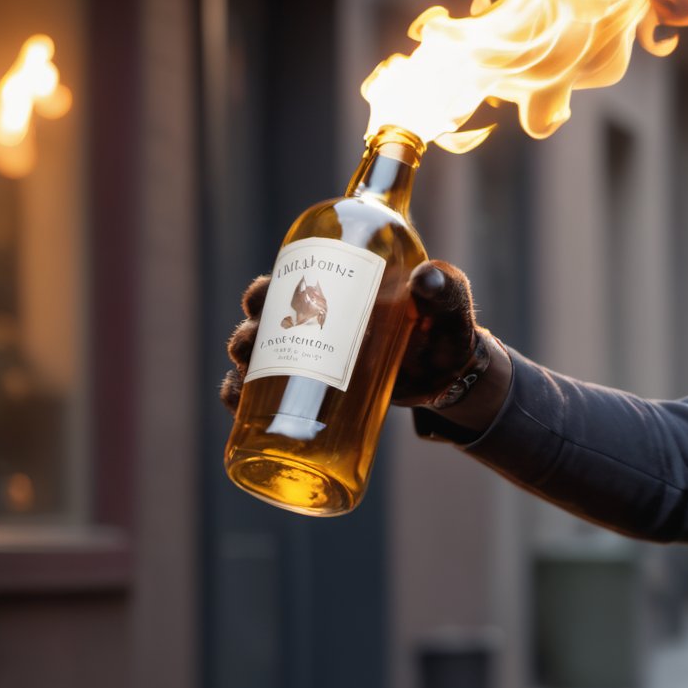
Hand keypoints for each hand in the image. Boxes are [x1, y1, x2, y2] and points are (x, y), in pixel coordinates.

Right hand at [219, 259, 486, 411]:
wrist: (451, 375)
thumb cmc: (444, 328)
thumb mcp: (447, 303)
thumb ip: (443, 286)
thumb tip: (425, 277)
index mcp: (337, 289)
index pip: (287, 282)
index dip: (264, 291)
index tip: (261, 300)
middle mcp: (315, 320)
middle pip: (264, 321)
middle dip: (248, 333)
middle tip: (252, 347)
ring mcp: (313, 357)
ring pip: (259, 356)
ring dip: (242, 366)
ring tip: (245, 378)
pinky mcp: (317, 392)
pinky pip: (267, 396)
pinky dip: (244, 400)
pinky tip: (237, 411)